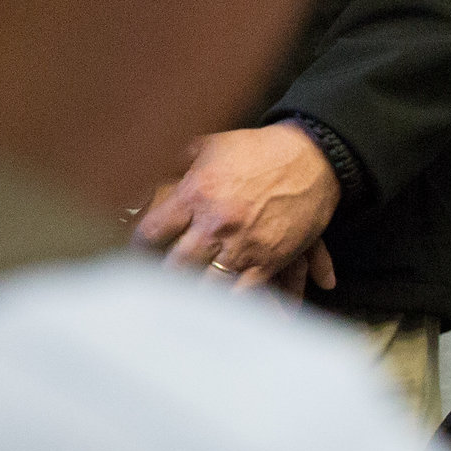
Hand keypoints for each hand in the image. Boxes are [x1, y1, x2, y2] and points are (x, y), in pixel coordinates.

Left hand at [134, 122, 341, 291]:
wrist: (313, 157)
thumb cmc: (259, 149)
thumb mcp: (210, 144)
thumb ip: (174, 159)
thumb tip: (141, 165)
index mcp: (195, 195)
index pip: (150, 233)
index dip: (138, 246)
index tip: (137, 252)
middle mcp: (215, 224)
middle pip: (175, 265)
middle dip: (163, 275)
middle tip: (157, 282)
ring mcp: (244, 245)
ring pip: (206, 284)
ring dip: (193, 293)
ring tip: (183, 300)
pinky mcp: (270, 259)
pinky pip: (243, 292)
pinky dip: (229, 301)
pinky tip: (219, 305)